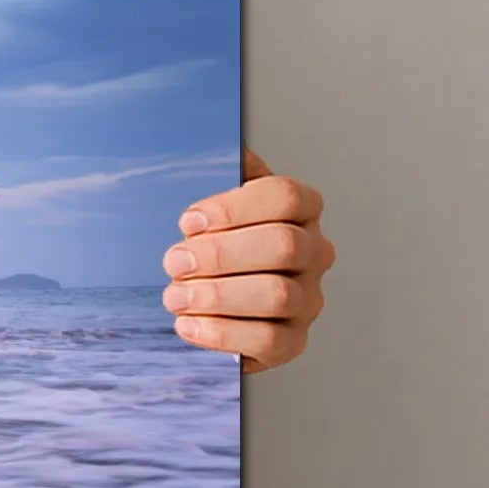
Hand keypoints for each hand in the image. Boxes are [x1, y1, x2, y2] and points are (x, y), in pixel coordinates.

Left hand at [161, 146, 332, 370]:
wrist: (212, 296)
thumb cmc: (215, 238)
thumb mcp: (215, 198)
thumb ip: (221, 171)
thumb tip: (227, 146)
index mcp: (300, 208)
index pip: (285, 196)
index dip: (234, 208)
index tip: (187, 221)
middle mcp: (314, 252)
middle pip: (283, 246)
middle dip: (219, 254)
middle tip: (173, 261)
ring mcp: (308, 299)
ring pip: (277, 295)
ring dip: (216, 296)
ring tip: (174, 295)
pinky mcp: (294, 341)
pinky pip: (269, 341)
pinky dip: (222, 334)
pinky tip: (187, 324)